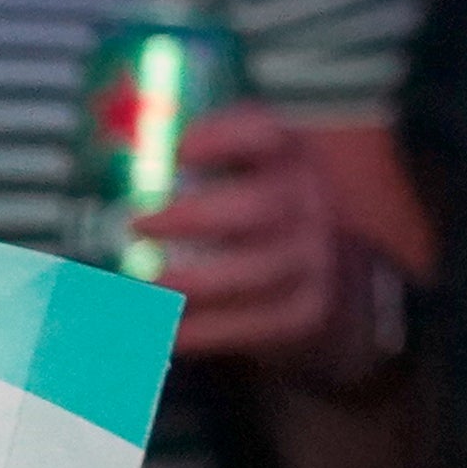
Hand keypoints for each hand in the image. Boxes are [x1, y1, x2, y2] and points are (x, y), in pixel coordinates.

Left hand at [135, 100, 358, 370]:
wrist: (343, 285)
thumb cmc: (272, 224)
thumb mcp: (260, 179)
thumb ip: (208, 169)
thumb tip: (123, 169)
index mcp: (292, 161)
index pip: (268, 136)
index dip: (224, 138)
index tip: (177, 150)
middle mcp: (311, 206)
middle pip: (260, 208)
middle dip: (193, 217)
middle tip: (138, 225)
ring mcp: (315, 262)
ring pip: (257, 273)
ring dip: (194, 280)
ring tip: (146, 284)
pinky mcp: (307, 313)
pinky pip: (254, 325)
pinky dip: (206, 331)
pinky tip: (169, 331)